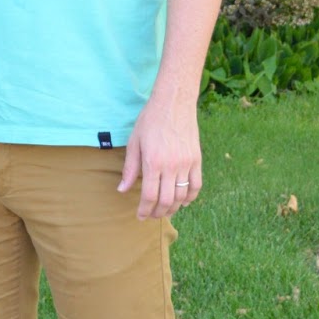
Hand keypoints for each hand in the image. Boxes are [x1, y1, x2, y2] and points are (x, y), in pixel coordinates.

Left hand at [118, 98, 201, 220]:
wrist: (173, 103)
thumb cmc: (150, 121)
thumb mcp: (134, 143)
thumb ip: (130, 169)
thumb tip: (122, 190)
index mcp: (153, 162)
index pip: (149, 196)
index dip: (144, 209)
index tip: (140, 216)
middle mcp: (171, 166)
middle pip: (166, 200)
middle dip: (158, 212)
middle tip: (151, 215)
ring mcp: (186, 163)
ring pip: (181, 196)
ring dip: (173, 208)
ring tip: (164, 210)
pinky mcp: (197, 159)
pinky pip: (196, 185)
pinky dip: (190, 197)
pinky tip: (183, 202)